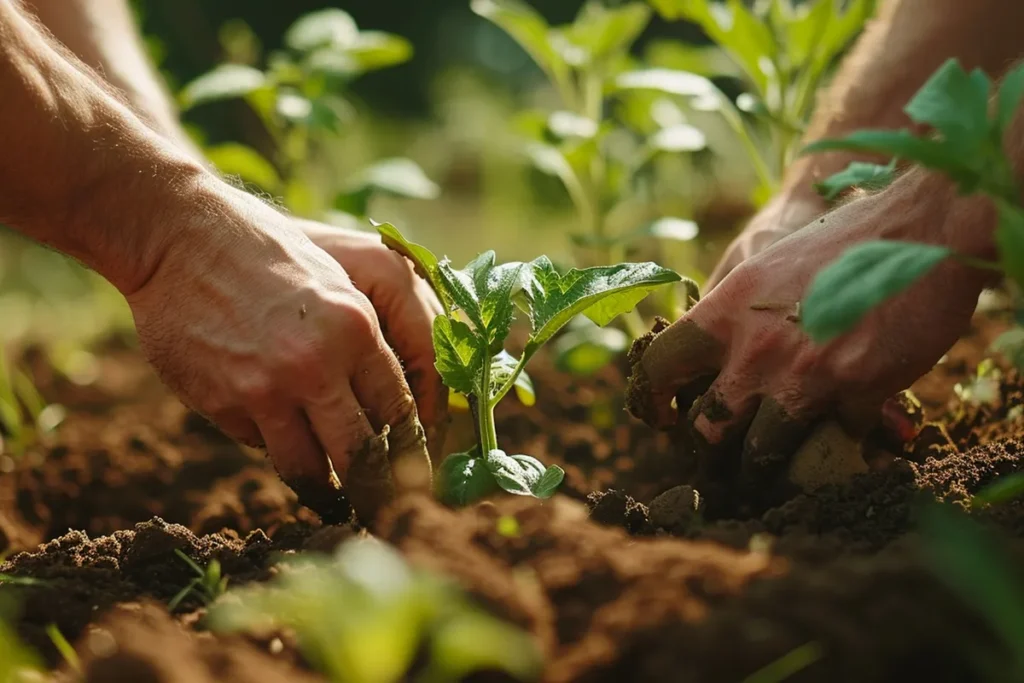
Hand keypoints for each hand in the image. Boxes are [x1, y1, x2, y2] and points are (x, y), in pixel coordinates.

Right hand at [125, 184, 430, 516]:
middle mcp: (315, 365)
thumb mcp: (339, 281)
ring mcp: (265, 390)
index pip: (399, 410)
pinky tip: (271, 424)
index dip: (410, 450)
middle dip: (378, 490)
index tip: (415, 472)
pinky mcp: (224, 404)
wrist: (182, 241)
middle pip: (362, 454)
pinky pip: (261, 446)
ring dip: (324, 489)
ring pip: (310, 469)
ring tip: (336, 500)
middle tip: (385, 509)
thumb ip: (369, 344)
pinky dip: (273, 444)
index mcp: (356, 328)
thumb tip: (397, 412)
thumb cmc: (271, 257)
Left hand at [628, 184, 988, 497]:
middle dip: (717, 446)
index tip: (662, 418)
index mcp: (726, 311)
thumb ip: (732, 313)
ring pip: (763, 452)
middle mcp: (756, 348)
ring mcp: (806, 375)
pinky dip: (843, 441)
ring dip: (771, 464)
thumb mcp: (766, 264)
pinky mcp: (858, 392)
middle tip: (729, 449)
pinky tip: (852, 431)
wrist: (922, 226)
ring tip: (780, 467)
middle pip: (709, 427)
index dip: (652, 399)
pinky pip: (837, 441)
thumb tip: (707, 357)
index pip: (660, 366)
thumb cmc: (840, 241)